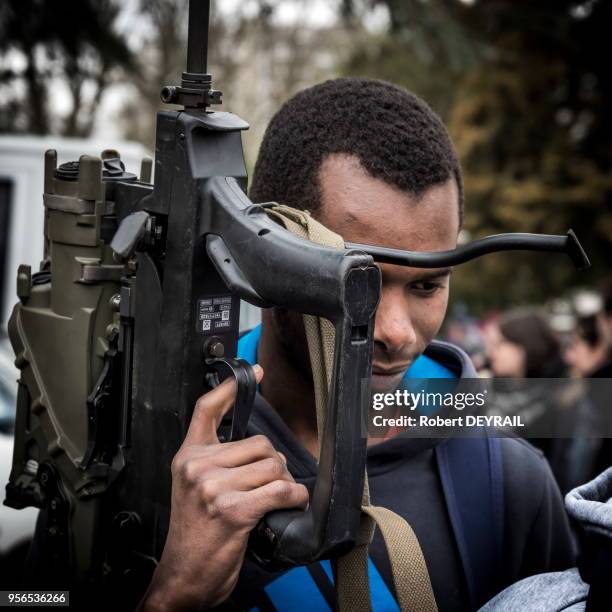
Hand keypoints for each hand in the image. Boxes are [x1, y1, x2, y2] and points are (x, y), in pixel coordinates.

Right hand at [139, 364, 308, 610]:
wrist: (183, 576)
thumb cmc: (195, 534)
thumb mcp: (195, 488)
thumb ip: (217, 461)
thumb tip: (258, 447)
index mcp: (188, 457)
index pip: (207, 409)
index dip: (231, 387)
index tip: (254, 371)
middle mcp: (197, 467)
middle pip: (259, 443)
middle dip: (273, 465)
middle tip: (269, 485)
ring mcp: (213, 487)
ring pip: (272, 465)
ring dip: (283, 483)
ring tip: (273, 499)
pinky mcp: (232, 509)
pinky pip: (279, 490)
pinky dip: (293, 498)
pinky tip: (289, 505)